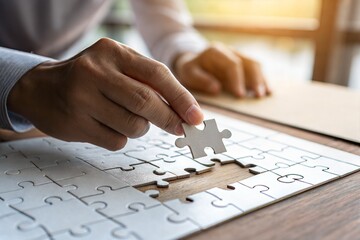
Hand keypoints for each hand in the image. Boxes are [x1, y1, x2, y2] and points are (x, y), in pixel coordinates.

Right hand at [7, 38, 202, 149]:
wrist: (40, 88)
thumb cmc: (90, 78)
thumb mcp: (116, 67)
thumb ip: (148, 83)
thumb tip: (184, 112)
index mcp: (112, 52)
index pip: (157, 74)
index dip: (181, 98)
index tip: (196, 118)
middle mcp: (95, 71)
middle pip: (147, 102)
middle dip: (169, 119)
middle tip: (181, 129)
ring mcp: (82, 98)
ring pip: (133, 125)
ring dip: (139, 128)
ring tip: (123, 118)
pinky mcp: (75, 124)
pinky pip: (116, 141)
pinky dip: (120, 138)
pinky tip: (104, 126)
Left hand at [173, 42, 270, 97]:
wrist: (192, 62)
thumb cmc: (191, 69)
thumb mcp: (189, 73)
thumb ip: (200, 79)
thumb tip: (216, 88)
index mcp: (216, 51)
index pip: (232, 64)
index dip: (238, 79)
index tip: (240, 95)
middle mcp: (230, 51)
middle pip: (248, 63)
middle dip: (255, 80)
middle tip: (258, 95)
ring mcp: (238, 56)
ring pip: (255, 65)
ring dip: (262, 80)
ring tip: (265, 94)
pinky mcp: (243, 64)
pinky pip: (256, 70)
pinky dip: (262, 80)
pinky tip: (267, 91)